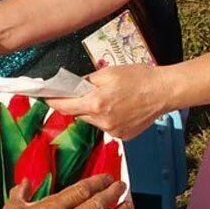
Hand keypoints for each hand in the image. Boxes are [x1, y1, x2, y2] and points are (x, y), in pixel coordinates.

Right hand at [0, 176, 132, 208]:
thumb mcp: (11, 207)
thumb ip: (21, 192)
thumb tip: (25, 182)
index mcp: (52, 207)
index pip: (83, 190)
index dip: (98, 182)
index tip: (108, 177)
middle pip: (97, 205)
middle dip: (113, 194)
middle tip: (122, 186)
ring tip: (128, 207)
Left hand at [47, 63, 172, 140]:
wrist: (164, 92)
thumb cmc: (139, 78)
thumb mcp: (108, 72)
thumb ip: (87, 81)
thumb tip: (74, 87)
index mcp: (96, 103)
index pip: (65, 106)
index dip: (53, 102)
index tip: (45, 98)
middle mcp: (102, 121)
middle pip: (79, 114)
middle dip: (79, 104)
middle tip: (89, 92)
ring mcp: (113, 131)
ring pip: (93, 121)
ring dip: (94, 111)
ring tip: (111, 99)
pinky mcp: (122, 135)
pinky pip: (107, 127)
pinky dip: (108, 118)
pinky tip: (121, 108)